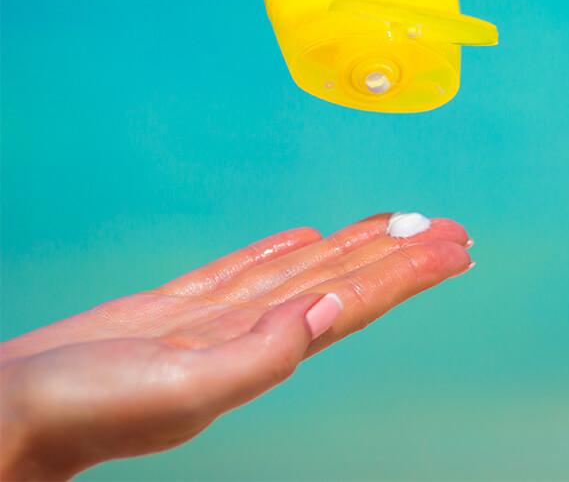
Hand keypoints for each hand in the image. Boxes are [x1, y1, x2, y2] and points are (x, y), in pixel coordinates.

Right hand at [0, 214, 472, 479]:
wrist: (9, 414)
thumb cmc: (84, 413)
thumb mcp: (184, 387)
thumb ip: (263, 352)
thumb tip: (329, 310)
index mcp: (260, 352)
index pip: (355, 302)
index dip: (407, 274)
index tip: (453, 249)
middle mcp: (249, 334)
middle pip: (342, 281)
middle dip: (398, 253)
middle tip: (448, 227)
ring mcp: (214, 320)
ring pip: (302, 271)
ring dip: (353, 247)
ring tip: (397, 226)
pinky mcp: (175, 309)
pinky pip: (245, 270)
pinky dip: (280, 252)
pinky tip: (306, 240)